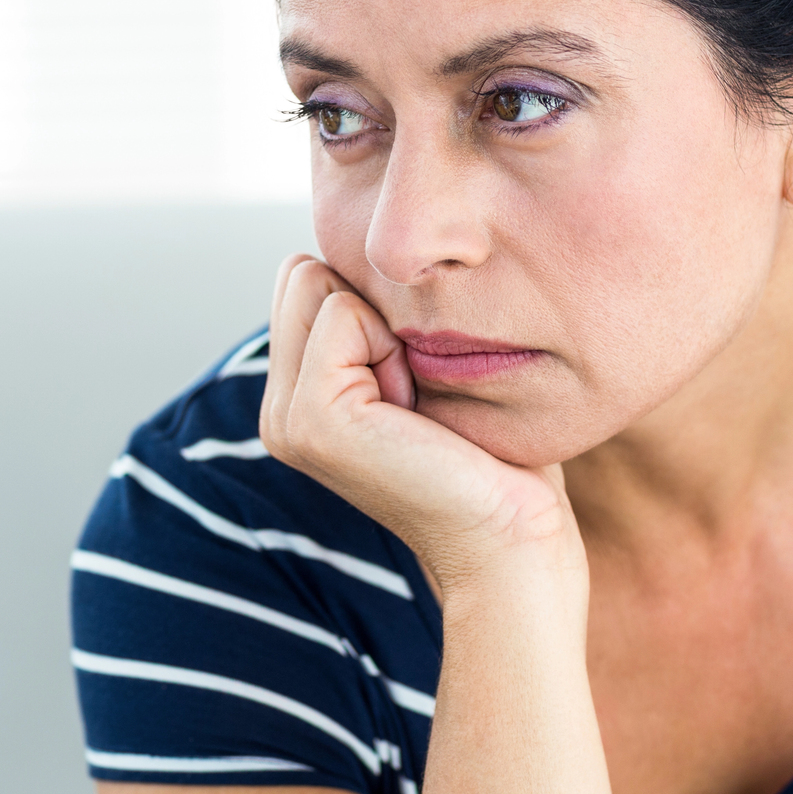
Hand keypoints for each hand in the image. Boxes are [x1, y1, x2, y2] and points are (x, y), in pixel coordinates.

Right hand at [258, 255, 585, 593]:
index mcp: (298, 397)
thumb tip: (371, 252)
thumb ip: (379, 320)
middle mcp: (279, 409)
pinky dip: (391, 344)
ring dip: (387, 327)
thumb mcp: (422, 367)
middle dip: (374, 308)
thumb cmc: (493, 455)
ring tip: (417, 403)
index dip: (377, 304)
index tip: (416, 377)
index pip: (306, 277)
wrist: (513, 541)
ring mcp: (287, 418)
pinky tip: (415, 411)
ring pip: (318, 284)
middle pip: (304, 273)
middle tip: (416, 389)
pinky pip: (342, 313)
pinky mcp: (313, 419)